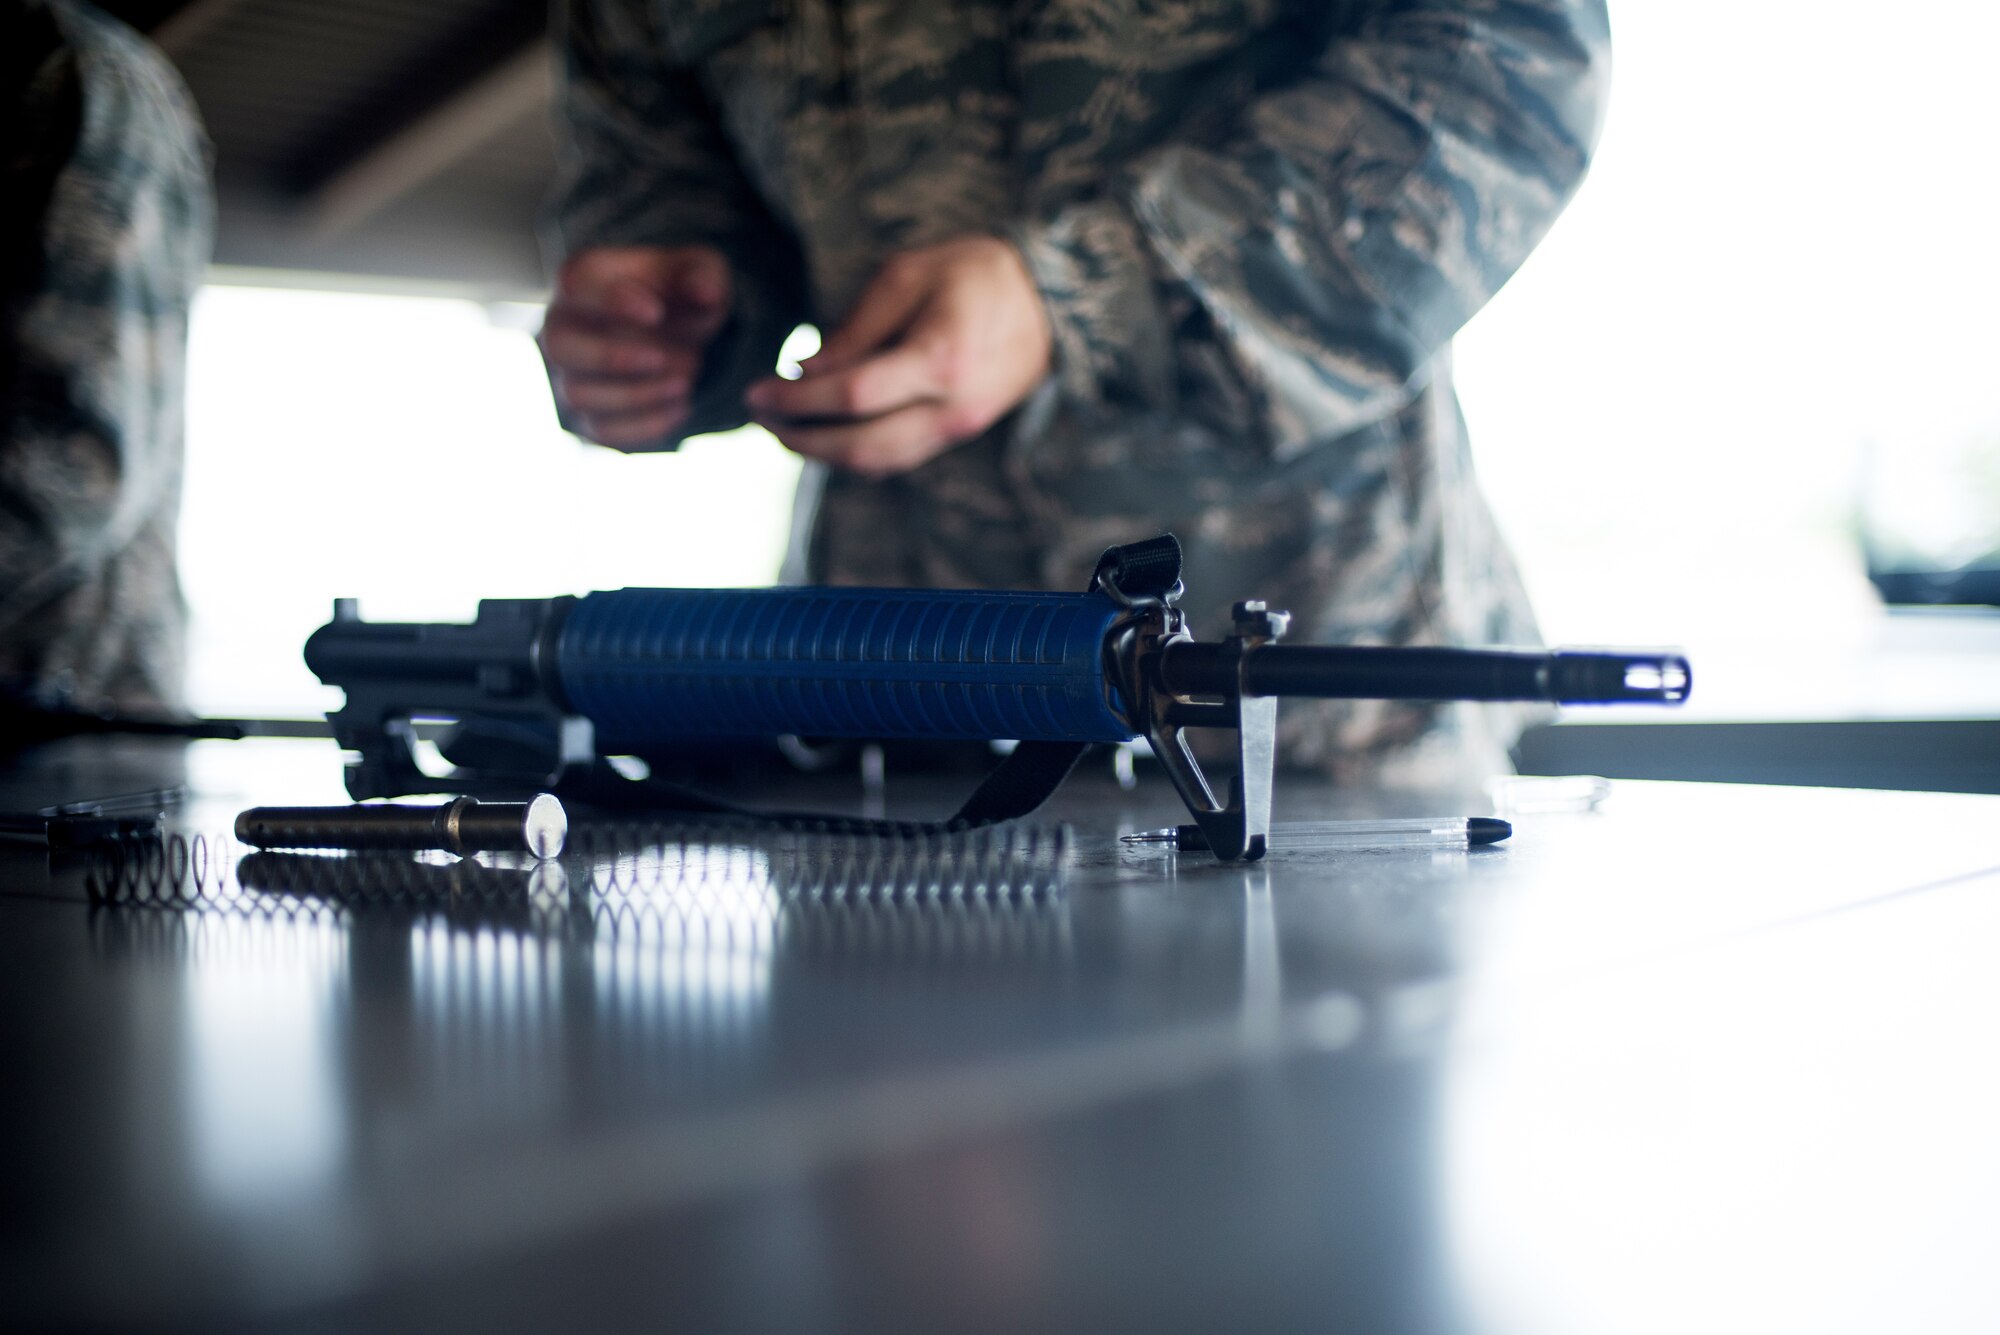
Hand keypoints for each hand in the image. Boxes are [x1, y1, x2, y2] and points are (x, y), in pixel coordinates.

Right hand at [539, 245, 730, 448]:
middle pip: (558, 345)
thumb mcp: (701, 271)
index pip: (573, 283)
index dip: (610, 301)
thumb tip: (706, 293)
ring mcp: (571, 374)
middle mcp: (564, 326)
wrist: (681, 334)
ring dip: (637, 394)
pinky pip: (603, 430)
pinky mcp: (589, 414)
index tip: (656, 313)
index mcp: (584, 279)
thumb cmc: (680, 294)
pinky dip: (646, 424)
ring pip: (579, 395)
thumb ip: (704, 276)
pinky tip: (681, 406)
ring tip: (684, 382)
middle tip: (662, 358)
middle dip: (613, 357)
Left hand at [745, 237, 1050, 476]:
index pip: (854, 394)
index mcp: (941, 357)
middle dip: (802, 438)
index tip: (756, 391)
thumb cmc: (974, 273)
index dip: (797, 401)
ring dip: (824, 454)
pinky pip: (898, 458)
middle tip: (761, 418)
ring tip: (785, 431)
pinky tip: (826, 434)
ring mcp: (960, 428)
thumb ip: (856, 329)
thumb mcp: (908, 275)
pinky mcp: (960, 434)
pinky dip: (855, 454)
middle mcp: (952, 405)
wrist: (1048, 301)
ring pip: (878, 463)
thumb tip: (805, 372)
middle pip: (862, 445)